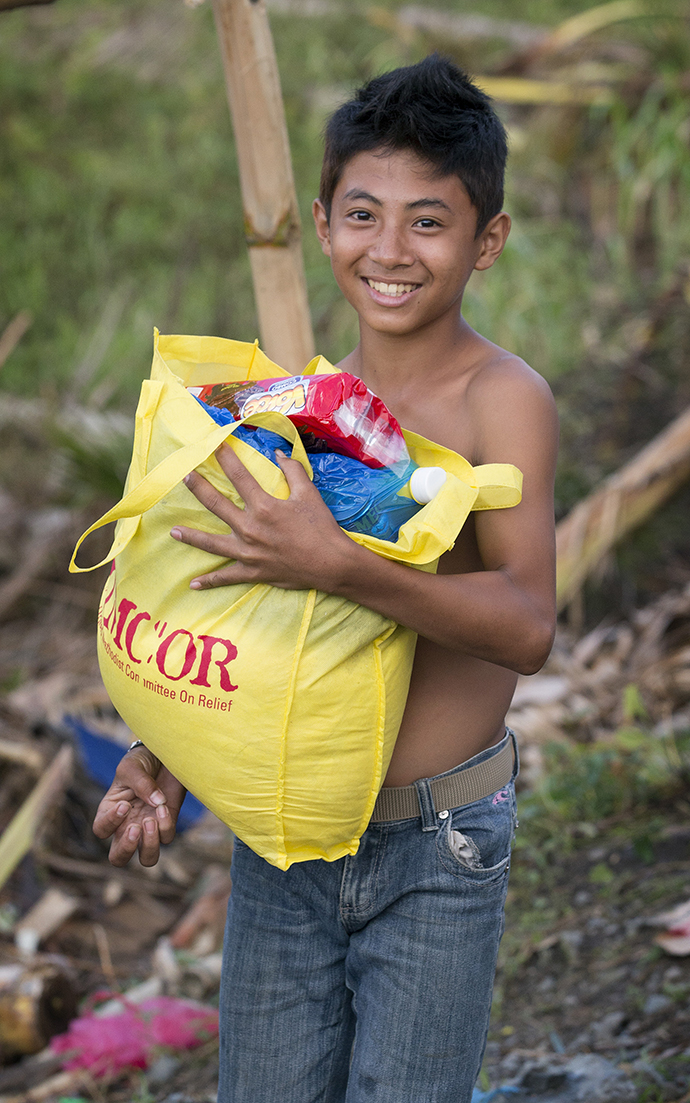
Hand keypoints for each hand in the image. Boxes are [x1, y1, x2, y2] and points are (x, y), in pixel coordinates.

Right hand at [93, 745, 185, 867]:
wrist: (165, 756)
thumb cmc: (142, 761)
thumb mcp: (133, 766)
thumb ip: (139, 783)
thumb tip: (156, 802)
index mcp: (110, 811)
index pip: (100, 829)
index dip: (110, 822)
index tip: (125, 804)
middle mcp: (127, 825)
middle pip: (118, 858)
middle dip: (126, 849)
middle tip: (135, 827)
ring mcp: (148, 828)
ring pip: (147, 859)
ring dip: (149, 845)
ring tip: (151, 821)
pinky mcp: (168, 823)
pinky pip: (166, 837)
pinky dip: (166, 825)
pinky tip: (164, 806)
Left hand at [171, 443, 351, 591]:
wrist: (331, 563)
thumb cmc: (321, 527)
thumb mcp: (309, 494)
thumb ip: (292, 470)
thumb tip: (279, 452)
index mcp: (263, 506)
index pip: (239, 477)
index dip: (226, 459)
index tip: (214, 446)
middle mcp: (249, 528)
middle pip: (216, 505)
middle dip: (199, 488)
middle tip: (185, 477)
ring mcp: (248, 552)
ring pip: (212, 544)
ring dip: (191, 537)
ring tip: (173, 532)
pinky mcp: (252, 572)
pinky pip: (227, 578)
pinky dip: (210, 581)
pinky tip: (194, 584)